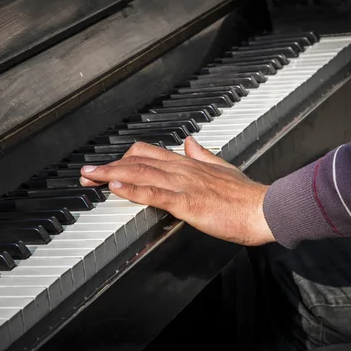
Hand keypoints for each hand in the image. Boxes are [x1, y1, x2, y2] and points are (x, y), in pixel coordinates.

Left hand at [80, 137, 274, 245]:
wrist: (265, 208)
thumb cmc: (246, 195)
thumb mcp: (222, 167)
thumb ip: (203, 154)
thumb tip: (189, 142)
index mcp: (189, 164)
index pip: (149, 153)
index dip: (124, 157)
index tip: (106, 164)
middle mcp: (182, 170)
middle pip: (137, 161)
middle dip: (108, 166)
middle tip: (86, 172)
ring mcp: (184, 184)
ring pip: (141, 173)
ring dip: (112, 174)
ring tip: (90, 176)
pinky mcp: (189, 202)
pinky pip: (156, 193)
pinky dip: (133, 189)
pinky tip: (115, 187)